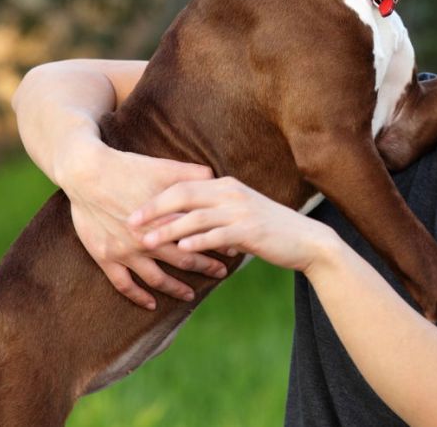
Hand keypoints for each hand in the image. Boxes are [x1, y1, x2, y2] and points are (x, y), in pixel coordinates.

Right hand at [56, 137, 228, 308]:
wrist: (87, 173)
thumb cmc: (129, 168)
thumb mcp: (164, 167)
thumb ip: (192, 175)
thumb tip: (215, 178)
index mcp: (165, 219)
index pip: (199, 236)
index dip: (219, 243)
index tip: (233, 249)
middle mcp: (148, 239)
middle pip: (184, 259)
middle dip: (207, 267)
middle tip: (222, 273)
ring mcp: (126, 251)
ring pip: (157, 278)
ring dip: (176, 288)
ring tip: (190, 295)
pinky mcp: (105, 257)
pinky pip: (123, 284)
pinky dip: (138, 297)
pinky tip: (151, 304)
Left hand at [130, 177, 337, 274]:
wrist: (307, 240)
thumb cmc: (271, 229)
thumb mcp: (241, 214)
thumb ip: (216, 213)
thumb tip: (187, 223)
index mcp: (226, 186)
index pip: (183, 186)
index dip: (156, 197)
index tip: (133, 210)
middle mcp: (231, 193)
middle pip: (184, 196)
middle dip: (154, 209)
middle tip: (130, 222)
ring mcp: (241, 211)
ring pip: (196, 217)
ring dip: (168, 229)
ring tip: (147, 241)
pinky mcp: (250, 230)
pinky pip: (217, 235)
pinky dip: (197, 242)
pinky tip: (181, 250)